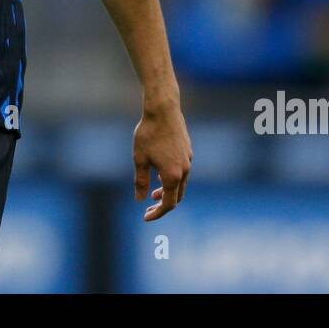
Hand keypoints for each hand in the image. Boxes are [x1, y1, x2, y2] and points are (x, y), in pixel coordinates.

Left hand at [133, 100, 191, 220]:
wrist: (163, 110)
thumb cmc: (148, 134)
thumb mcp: (140, 159)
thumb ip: (140, 182)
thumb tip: (139, 199)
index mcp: (172, 176)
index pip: (168, 204)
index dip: (157, 213)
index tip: (146, 217)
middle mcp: (184, 171)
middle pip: (177, 197)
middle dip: (163, 204)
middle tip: (148, 207)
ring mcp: (188, 160)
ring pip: (181, 184)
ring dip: (168, 190)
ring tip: (154, 191)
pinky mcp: (188, 151)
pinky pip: (182, 171)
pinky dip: (172, 178)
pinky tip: (160, 172)